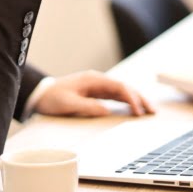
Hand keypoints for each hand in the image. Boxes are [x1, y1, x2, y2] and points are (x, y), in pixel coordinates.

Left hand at [33, 71, 155, 117]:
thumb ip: (87, 107)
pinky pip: (115, 96)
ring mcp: (98, 86)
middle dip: (140, 98)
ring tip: (148, 111)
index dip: (131, 98)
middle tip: (152, 111)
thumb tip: (107, 111)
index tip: (138, 111)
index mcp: (93, 80)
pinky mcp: (96, 93)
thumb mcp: (68, 104)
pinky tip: (134, 109)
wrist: (40, 94)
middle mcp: (98, 81)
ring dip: (136, 100)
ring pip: (122, 92)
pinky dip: (127, 102)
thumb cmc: (52, 98)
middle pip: (124, 87)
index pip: (119, 87)